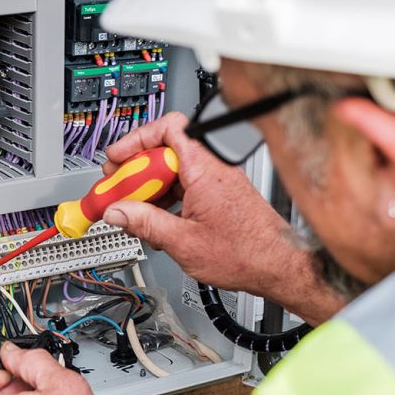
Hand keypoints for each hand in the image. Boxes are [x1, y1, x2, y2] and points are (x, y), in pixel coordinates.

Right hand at [102, 111, 294, 295]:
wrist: (278, 266)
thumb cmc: (247, 253)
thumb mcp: (183, 242)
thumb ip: (144, 223)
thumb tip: (116, 212)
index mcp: (205, 170)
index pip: (169, 128)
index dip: (137, 139)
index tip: (118, 159)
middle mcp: (212, 169)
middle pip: (165, 152)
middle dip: (136, 171)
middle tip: (118, 190)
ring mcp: (216, 182)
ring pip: (173, 172)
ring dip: (150, 190)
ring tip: (134, 213)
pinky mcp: (218, 196)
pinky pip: (184, 187)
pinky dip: (166, 200)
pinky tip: (156, 223)